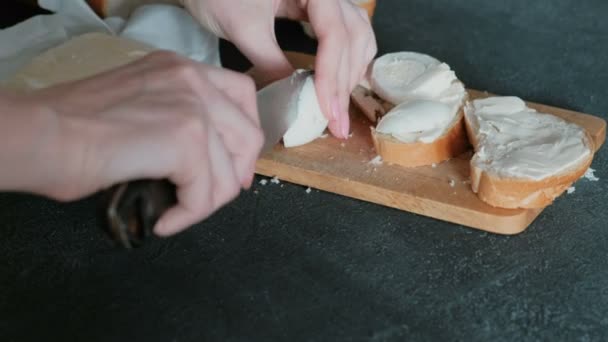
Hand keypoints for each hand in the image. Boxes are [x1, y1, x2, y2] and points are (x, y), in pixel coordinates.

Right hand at [22, 51, 262, 235]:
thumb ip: (176, 118)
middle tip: (210, 198)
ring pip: (229, 173)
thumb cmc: (70, 126)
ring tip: (175, 213)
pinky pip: (205, 195)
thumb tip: (203, 160)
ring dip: (205, 203)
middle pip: (248, 134)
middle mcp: (192, 80)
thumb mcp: (138, 105)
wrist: (41, 135)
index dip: (244, 138)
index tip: (232, 166)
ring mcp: (192, 107)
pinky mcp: (185, 140)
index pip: (241, 95)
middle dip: (235, 175)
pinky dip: (187, 216)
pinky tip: (165, 221)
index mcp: (179, 69)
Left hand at [182, 0, 376, 138]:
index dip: (332, 75)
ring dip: (352, 72)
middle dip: (344, 82)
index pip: (333, 34)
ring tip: (339, 106)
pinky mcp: (319, 7)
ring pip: (357, 34)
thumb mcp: (244, 29)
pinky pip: (348, 32)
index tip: (327, 109)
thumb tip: (296, 96)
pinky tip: (342, 81)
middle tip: (337, 121)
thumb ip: (272, 62)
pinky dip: (350, 58)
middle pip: (351, 36)